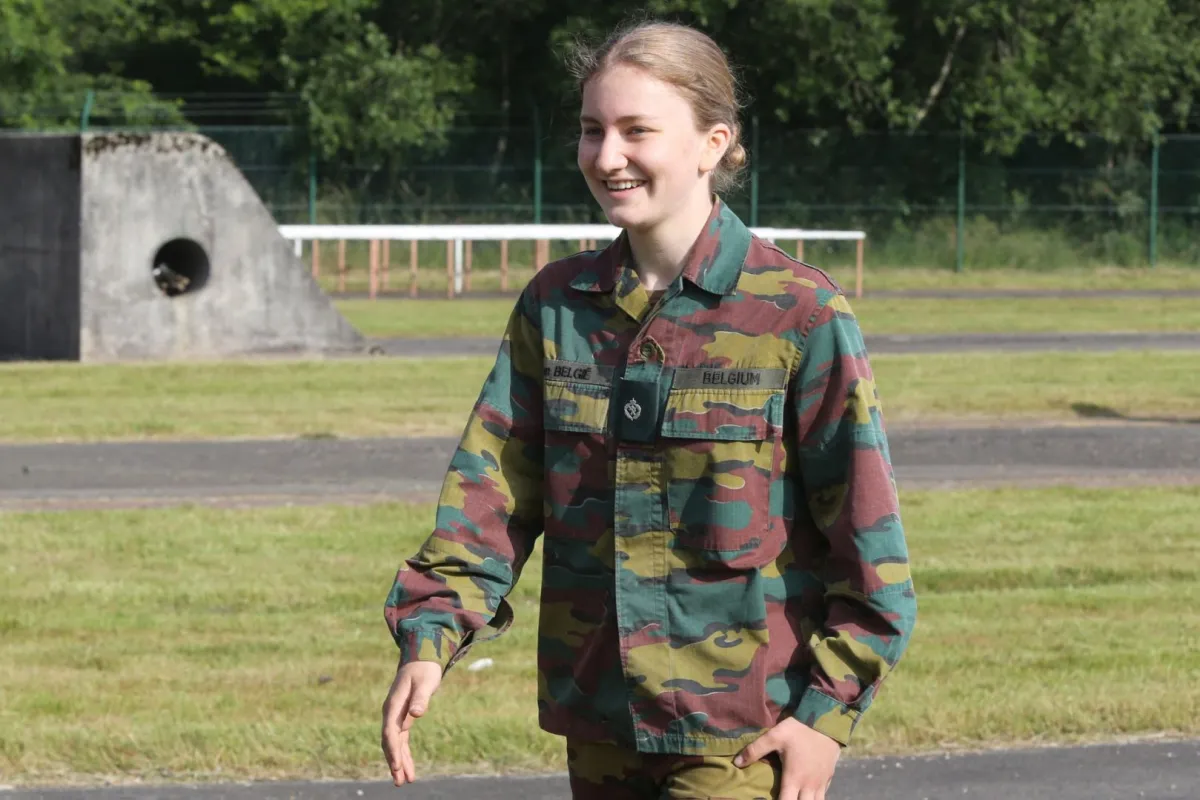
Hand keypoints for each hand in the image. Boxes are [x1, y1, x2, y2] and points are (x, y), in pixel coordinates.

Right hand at [380, 660, 442, 785]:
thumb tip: (415, 714)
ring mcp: (395, 716)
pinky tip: (408, 766)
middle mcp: (391, 713)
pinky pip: (401, 739)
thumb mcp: (426, 682)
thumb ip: (421, 698)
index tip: (398, 765)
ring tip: (404, 781)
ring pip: (395, 744)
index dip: (393, 750)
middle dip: (395, 762)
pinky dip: (404, 753)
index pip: (391, 732)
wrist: (421, 658)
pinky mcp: (402, 718)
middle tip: (400, 781)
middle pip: (390, 742)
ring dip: (399, 762)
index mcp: (394, 706)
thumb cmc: (424, 670)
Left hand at [734, 717, 840, 799]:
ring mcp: (821, 782)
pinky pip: (824, 794)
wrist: (826, 719)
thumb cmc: (799, 729)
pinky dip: (816, 797)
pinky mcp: (829, 776)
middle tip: (785, 797)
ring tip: (796, 797)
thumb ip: (755, 750)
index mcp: (794, 778)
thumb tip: (736, 763)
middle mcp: (809, 785)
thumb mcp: (774, 736)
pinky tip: (809, 793)